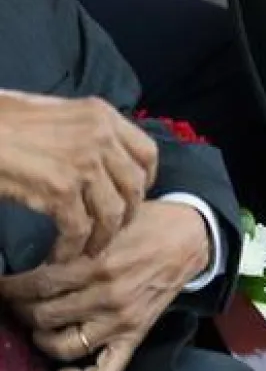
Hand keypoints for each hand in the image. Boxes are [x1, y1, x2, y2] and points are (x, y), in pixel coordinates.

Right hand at [0, 93, 157, 263]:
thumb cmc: (5, 122)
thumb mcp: (60, 115)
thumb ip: (86, 134)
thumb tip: (102, 160)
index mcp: (103, 115)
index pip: (147, 153)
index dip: (144, 181)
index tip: (133, 198)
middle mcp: (101, 137)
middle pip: (134, 187)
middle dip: (126, 216)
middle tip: (111, 232)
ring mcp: (84, 163)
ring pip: (112, 213)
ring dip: (101, 238)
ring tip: (87, 250)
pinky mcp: (60, 188)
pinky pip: (79, 229)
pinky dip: (72, 248)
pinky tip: (62, 254)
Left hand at [0, 201, 210, 370]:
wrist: (193, 237)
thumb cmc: (151, 223)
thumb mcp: (111, 222)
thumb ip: (77, 240)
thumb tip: (40, 260)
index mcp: (99, 264)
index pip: (38, 285)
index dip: (12, 288)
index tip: (3, 286)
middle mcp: (107, 296)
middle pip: (43, 317)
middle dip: (21, 311)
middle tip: (17, 303)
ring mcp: (121, 320)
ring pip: (63, 346)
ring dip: (41, 339)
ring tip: (37, 327)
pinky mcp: (135, 334)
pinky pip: (105, 369)